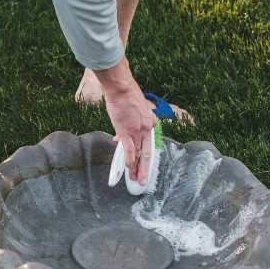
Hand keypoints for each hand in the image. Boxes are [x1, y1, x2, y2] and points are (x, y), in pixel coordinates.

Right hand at [96, 61, 156, 185]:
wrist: (122, 88)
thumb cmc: (126, 96)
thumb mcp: (136, 110)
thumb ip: (131, 125)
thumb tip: (118, 139)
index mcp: (151, 123)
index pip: (150, 145)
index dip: (147, 157)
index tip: (145, 167)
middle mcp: (147, 129)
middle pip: (148, 153)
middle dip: (145, 169)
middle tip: (143, 180)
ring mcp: (138, 131)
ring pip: (139, 154)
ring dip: (137, 169)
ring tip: (136, 180)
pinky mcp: (126, 131)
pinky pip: (129, 149)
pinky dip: (129, 160)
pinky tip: (129, 169)